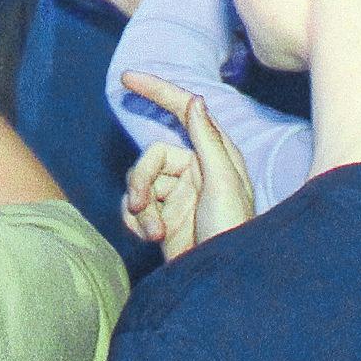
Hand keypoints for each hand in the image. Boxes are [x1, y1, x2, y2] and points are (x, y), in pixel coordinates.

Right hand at [118, 72, 255, 258]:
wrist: (220, 282)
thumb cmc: (232, 233)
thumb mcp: (224, 184)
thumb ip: (208, 141)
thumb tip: (195, 101)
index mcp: (215, 156)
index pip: (184, 112)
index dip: (157, 91)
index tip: (128, 78)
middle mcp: (195, 170)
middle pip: (150, 157)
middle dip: (141, 182)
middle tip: (141, 205)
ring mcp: (178, 194)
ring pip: (138, 182)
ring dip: (139, 208)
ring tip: (153, 232)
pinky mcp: (162, 216)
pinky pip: (133, 205)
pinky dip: (135, 220)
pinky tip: (149, 237)